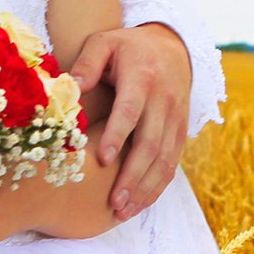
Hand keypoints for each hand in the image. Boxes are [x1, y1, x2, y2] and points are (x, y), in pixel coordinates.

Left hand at [66, 22, 191, 220]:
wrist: (171, 46)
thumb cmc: (126, 48)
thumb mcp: (104, 42)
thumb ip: (87, 62)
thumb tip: (72, 87)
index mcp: (142, 77)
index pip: (130, 110)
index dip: (118, 135)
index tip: (102, 159)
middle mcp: (164, 99)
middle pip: (150, 143)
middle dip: (132, 175)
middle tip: (113, 202)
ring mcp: (176, 117)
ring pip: (165, 159)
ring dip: (145, 188)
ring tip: (123, 211)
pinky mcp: (181, 131)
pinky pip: (173, 162)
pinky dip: (157, 186)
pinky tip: (139, 204)